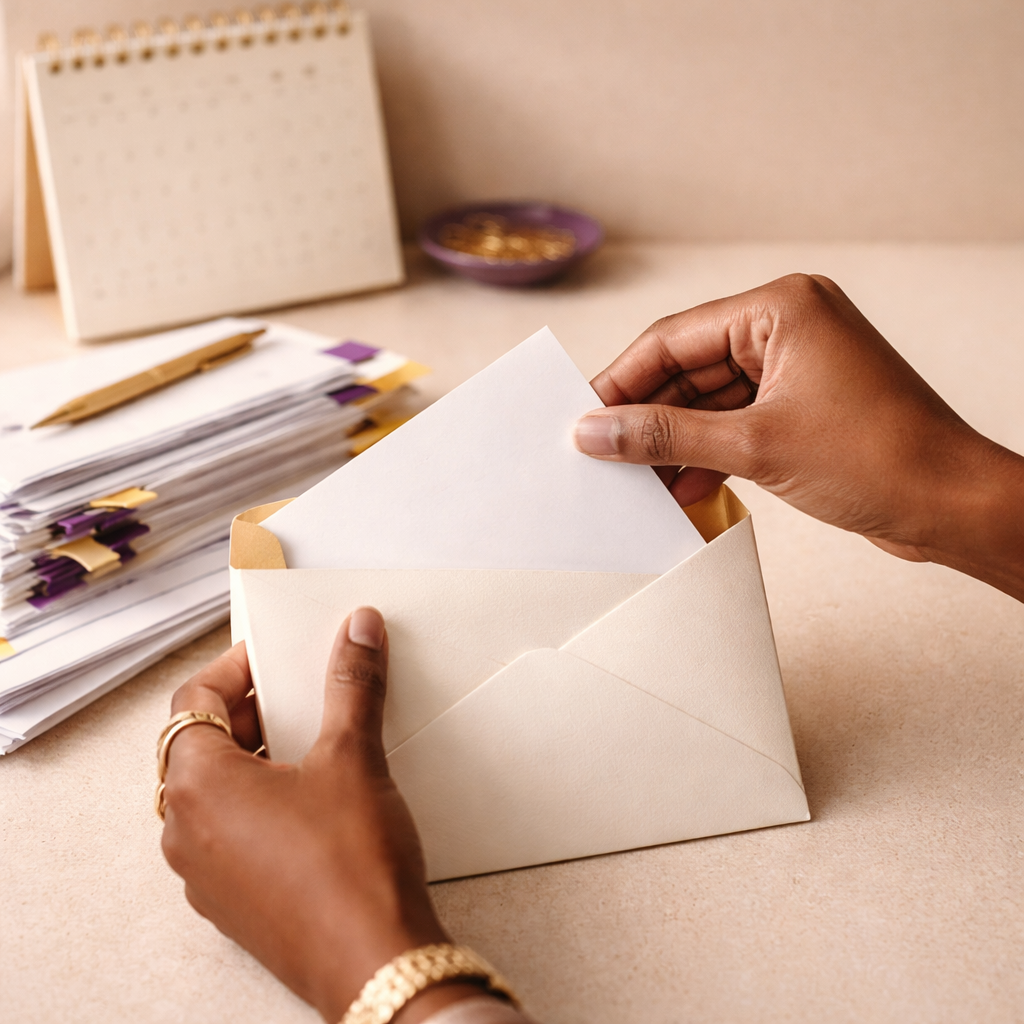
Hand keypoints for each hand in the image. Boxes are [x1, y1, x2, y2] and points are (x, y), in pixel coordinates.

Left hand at [160, 609, 489, 1022]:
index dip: (234, 668)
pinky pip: (228, 834)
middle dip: (248, 711)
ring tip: (311, 744)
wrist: (373, 962)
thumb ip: (352, 685)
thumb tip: (356, 631)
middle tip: (298, 694)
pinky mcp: (231, 903)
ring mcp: (203, 874)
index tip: (273, 656)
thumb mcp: (354, 758)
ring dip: (253, 758)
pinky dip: (258, 803)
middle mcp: (183, 831)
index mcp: (198, 786)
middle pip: (197, 745)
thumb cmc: (352, 866)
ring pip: (213, 792)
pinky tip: (312, 802)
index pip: (191, 700)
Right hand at [574, 274, 1023, 600]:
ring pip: (708, 402)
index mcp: (780, 308)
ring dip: (673, 442)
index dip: (621, 381)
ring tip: (634, 482)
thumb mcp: (754, 446)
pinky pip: (733, 424)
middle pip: (687, 370)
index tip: (582, 416)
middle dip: (646, 417)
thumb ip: (665, 435)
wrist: (954, 506)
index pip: (674, 339)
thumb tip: (596, 432)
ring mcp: (795, 369)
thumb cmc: (880, 459)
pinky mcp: (801, 408)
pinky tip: (679, 489)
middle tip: (601, 455)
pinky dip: (705, 455)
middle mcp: (786, 328)